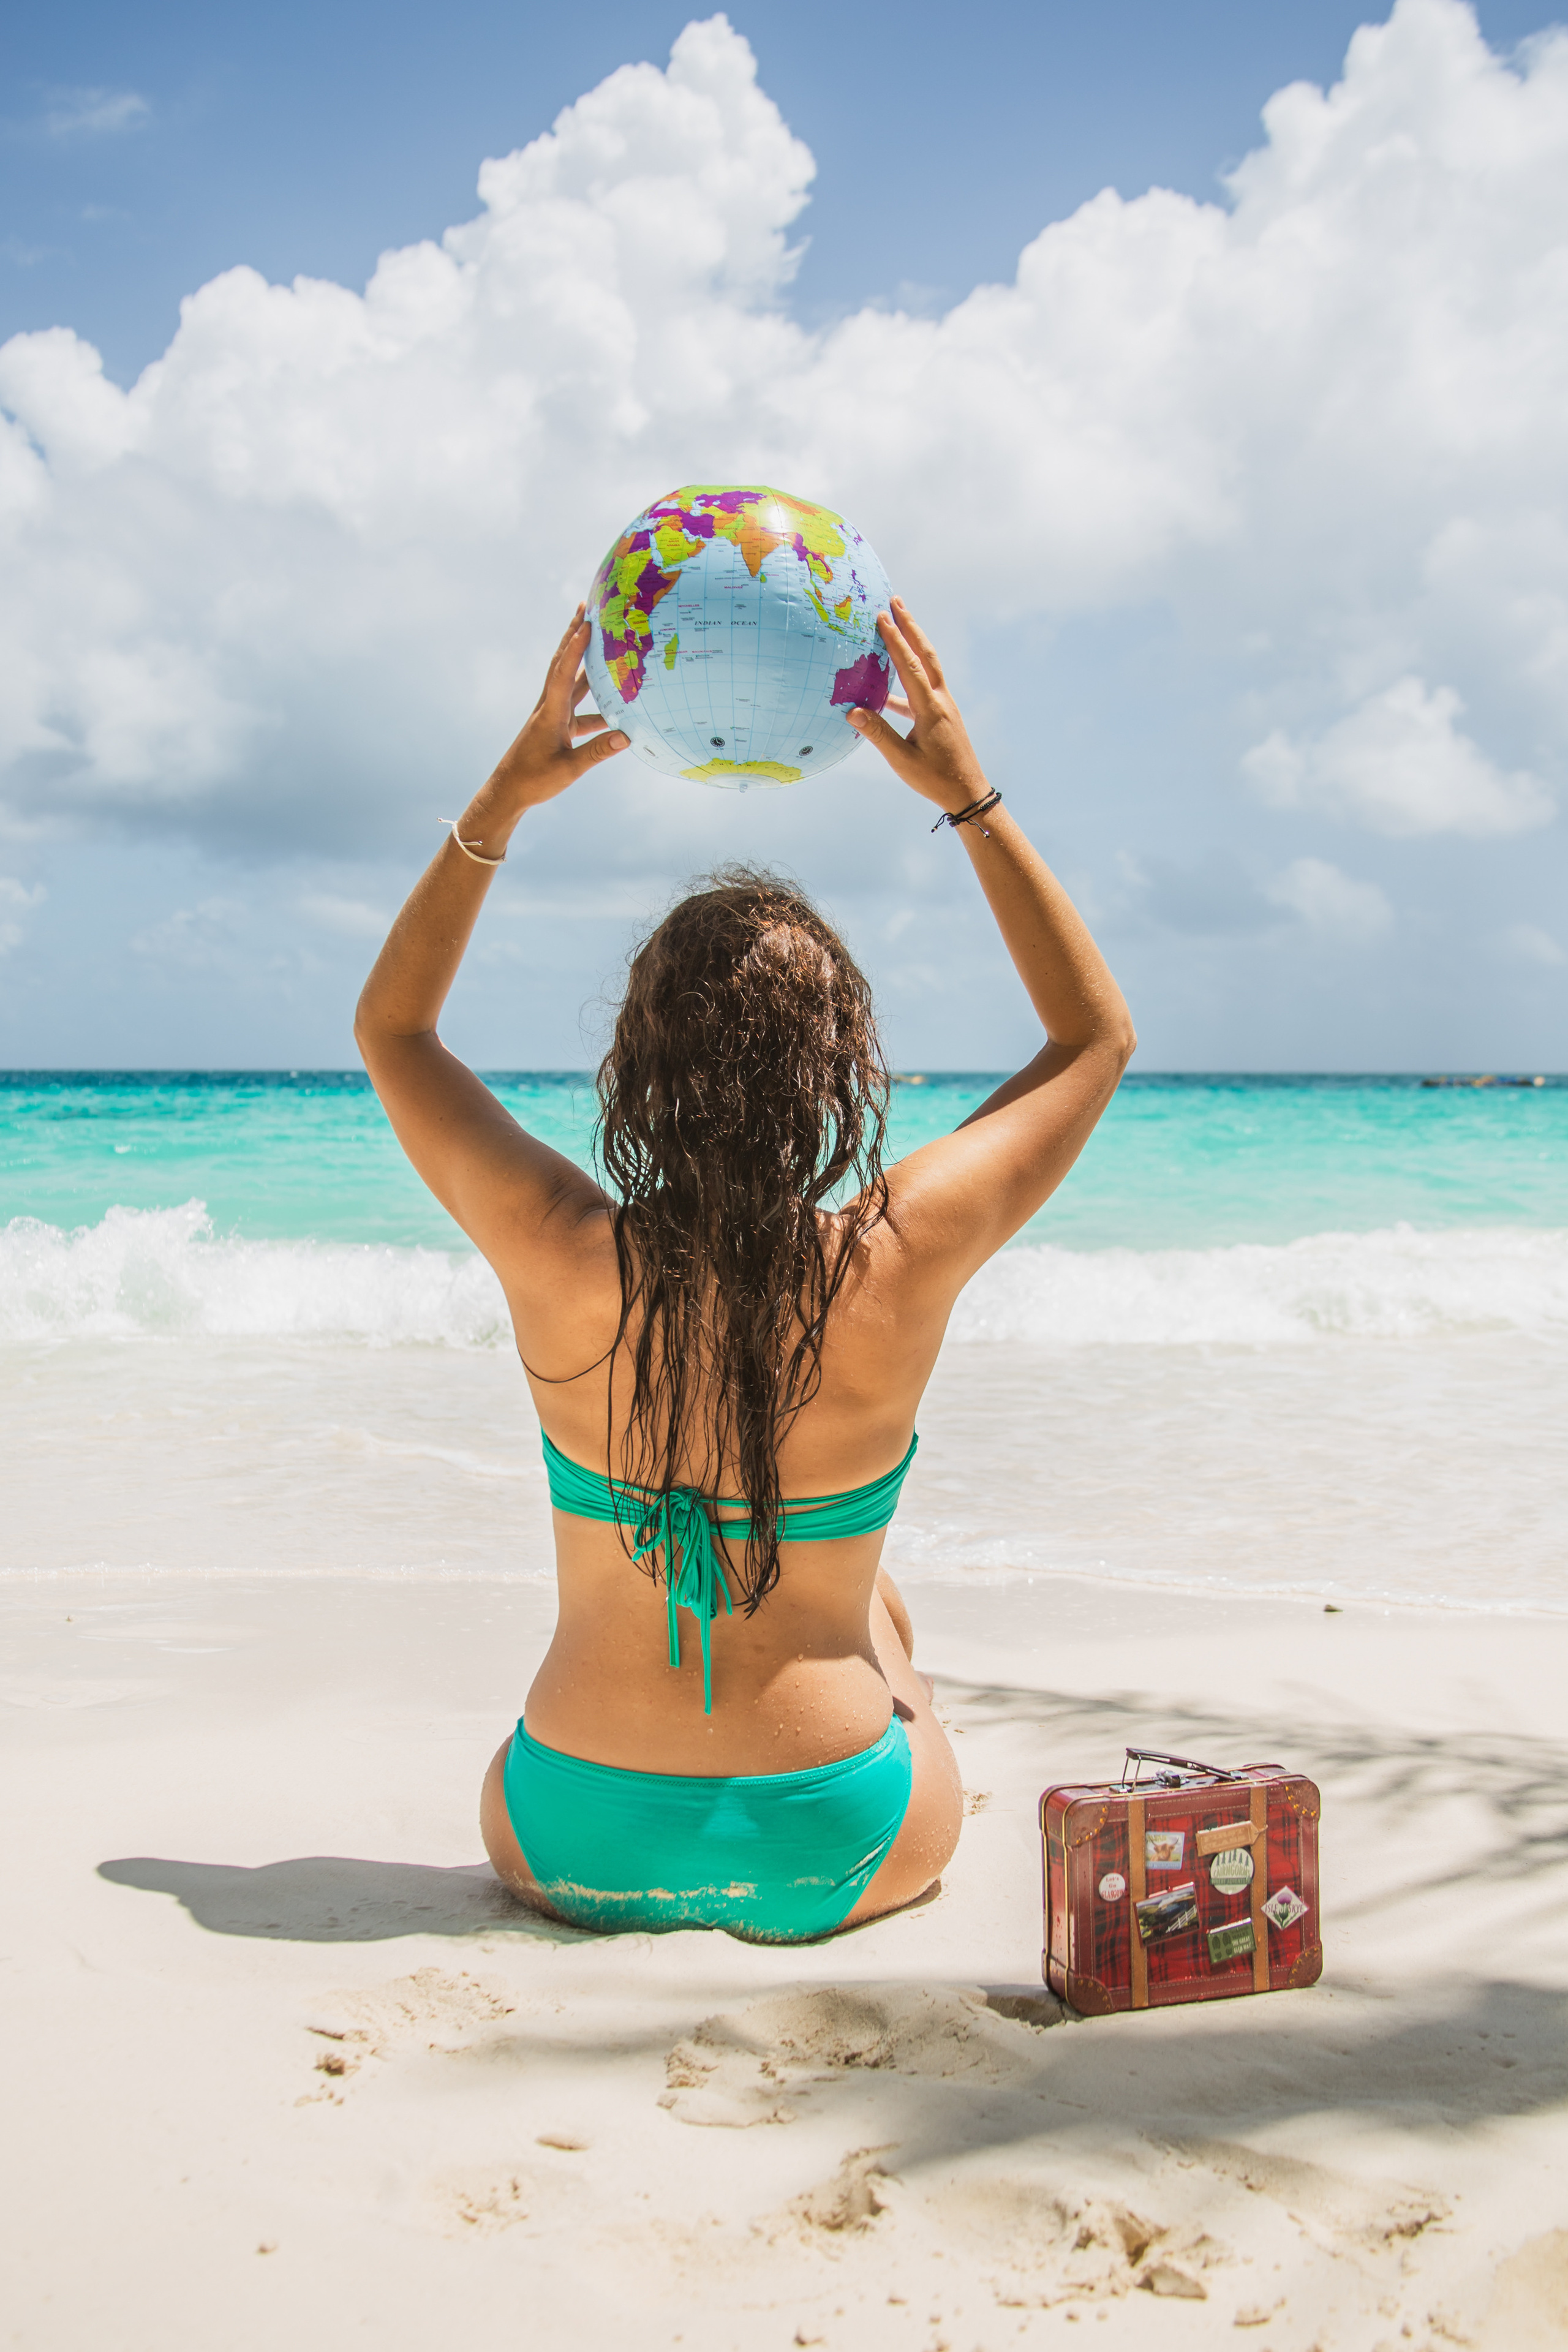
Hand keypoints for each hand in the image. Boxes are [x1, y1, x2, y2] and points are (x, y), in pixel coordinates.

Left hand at [464, 610, 627, 842]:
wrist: (508, 792)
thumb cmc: (534, 781)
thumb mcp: (568, 769)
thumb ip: (597, 752)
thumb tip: (627, 736)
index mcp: (550, 713)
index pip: (564, 672)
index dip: (576, 647)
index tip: (587, 622)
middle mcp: (550, 707)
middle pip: (564, 663)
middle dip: (574, 634)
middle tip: (585, 607)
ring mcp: (553, 715)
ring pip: (571, 680)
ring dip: (584, 658)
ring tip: (598, 636)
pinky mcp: (557, 726)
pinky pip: (579, 705)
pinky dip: (595, 699)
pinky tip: (616, 703)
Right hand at [845, 600, 991, 817]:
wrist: (968, 793)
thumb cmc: (935, 779)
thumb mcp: (902, 760)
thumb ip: (877, 734)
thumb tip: (851, 711)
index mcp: (931, 708)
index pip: (910, 666)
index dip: (896, 640)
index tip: (883, 615)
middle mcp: (940, 701)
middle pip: (926, 654)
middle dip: (911, 626)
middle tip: (897, 601)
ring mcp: (943, 707)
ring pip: (927, 667)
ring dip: (913, 644)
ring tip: (898, 626)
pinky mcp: (942, 716)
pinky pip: (922, 688)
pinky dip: (907, 679)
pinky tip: (887, 689)